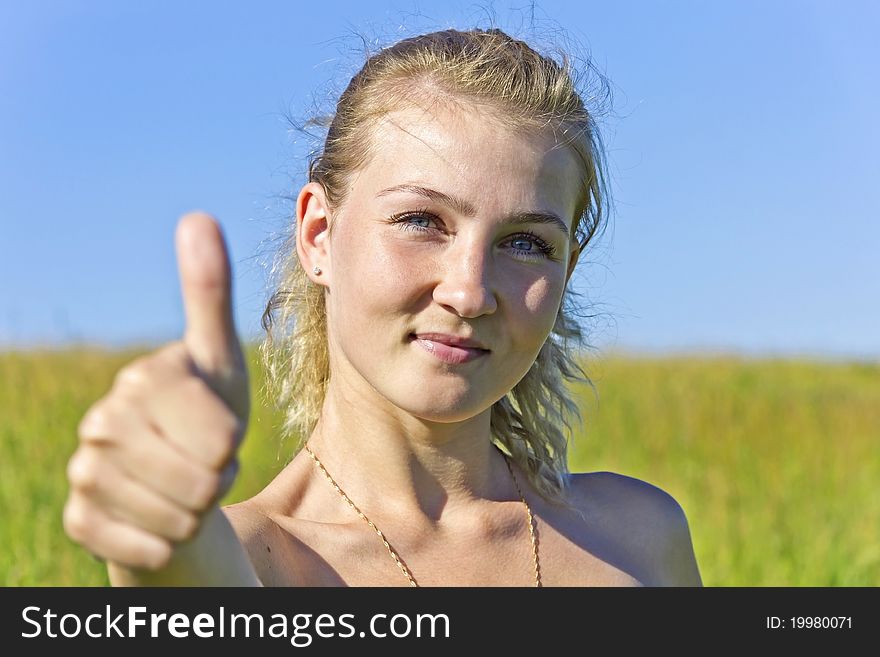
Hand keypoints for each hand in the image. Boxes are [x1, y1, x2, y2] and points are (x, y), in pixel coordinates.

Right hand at [63, 212, 249, 571]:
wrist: (181, 482)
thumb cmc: (210, 417)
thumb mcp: (221, 361)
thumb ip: (209, 294)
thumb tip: (197, 216)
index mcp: (142, 382)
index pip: (218, 435)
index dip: (233, 445)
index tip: (223, 436)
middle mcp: (102, 423)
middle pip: (197, 479)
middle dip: (217, 481)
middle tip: (207, 467)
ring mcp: (86, 473)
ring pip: (174, 516)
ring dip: (197, 512)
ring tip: (189, 491)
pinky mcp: (80, 519)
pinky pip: (145, 547)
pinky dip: (169, 542)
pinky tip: (163, 522)